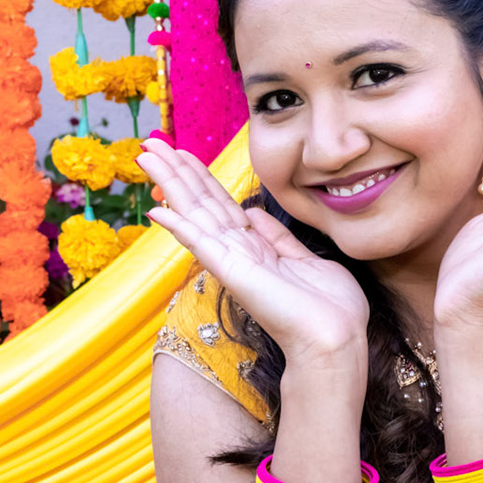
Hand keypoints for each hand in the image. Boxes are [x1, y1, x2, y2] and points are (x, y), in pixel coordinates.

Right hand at [138, 140, 369, 366]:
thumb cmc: (329, 308)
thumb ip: (278, 238)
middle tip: (150, 143)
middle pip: (200, 203)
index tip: (180, 151)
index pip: (219, 204)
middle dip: (175, 170)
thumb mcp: (306, 260)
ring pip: (195, 214)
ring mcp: (232, 263)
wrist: (336, 339)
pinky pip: (201, 244)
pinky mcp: (233, 273)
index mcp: (255, 249)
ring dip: (171, 183)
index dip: (200, 176)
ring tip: (147, 156)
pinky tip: (157, 210)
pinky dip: (180, 227)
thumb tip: (255, 213)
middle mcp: (238, 253)